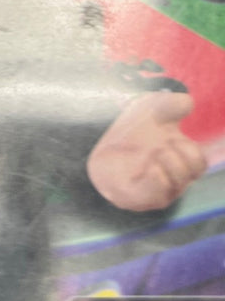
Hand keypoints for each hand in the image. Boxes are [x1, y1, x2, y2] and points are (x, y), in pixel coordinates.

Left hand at [87, 90, 207, 211]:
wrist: (102, 151)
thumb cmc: (132, 133)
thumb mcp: (150, 111)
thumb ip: (169, 104)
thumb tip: (187, 101)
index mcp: (180, 162)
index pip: (199, 162)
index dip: (190, 149)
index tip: (170, 136)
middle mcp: (173, 180)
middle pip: (193, 172)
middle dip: (179, 153)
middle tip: (161, 144)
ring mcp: (157, 191)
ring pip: (176, 184)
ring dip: (166, 162)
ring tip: (151, 153)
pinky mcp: (139, 199)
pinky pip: (156, 194)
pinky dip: (155, 177)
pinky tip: (146, 166)